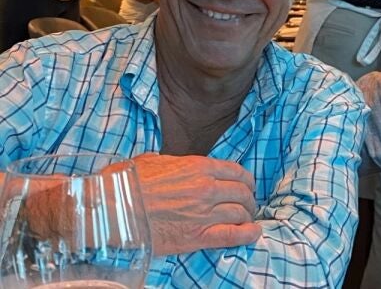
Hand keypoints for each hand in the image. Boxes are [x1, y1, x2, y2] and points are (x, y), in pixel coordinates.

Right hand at [123, 153, 261, 255]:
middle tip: (245, 205)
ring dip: (247, 217)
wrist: (108, 210)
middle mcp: (205, 188)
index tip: (246, 186)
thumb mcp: (152, 161)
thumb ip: (174, 163)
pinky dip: (248, 234)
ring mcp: (204, 213)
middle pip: (242, 193)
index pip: (236, 172)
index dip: (246, 180)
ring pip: (241, 213)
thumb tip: (176, 165)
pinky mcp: (197, 237)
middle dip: (248, 199)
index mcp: (197, 167)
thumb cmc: (125, 185)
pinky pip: (233, 235)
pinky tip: (253, 233)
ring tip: (246, 220)